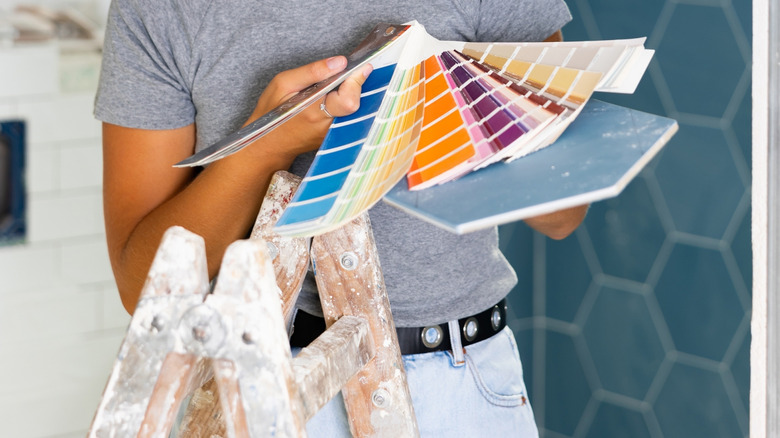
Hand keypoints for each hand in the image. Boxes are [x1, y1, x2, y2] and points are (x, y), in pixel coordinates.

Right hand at [244, 56, 373, 161]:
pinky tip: (330, 99)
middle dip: (353, 86)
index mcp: (314, 112)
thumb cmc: (272, 112)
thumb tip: (340, 62)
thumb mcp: (284, 83)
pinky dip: (343, 104)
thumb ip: (313, 71)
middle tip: (341, 77)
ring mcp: (331, 134)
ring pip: (353, 110)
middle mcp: (326, 127)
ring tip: (331, 88)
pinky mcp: (334, 137)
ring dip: (348, 95)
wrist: (268, 143)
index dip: (356, 81)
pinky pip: (347, 117)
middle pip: (355, 104)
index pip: (348, 100)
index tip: (359, 68)